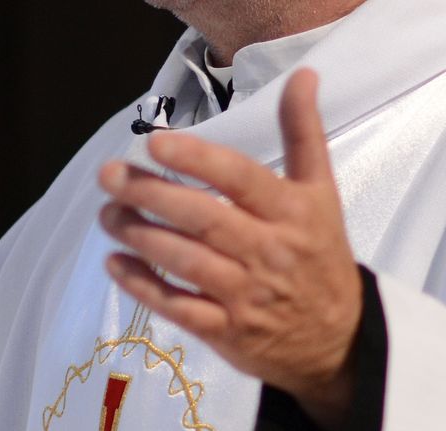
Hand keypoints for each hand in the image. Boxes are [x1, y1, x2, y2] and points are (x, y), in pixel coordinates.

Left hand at [97, 70, 361, 430]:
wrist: (338, 339)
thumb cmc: (320, 257)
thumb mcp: (321, 193)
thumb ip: (304, 134)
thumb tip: (302, 76)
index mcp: (291, 212)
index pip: (240, 179)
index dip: (197, 160)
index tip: (155, 144)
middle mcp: (268, 252)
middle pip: (202, 219)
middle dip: (150, 195)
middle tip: (110, 176)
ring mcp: (245, 295)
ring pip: (185, 262)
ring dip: (140, 237)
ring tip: (107, 215)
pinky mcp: (226, 331)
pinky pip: (177, 307)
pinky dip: (142, 286)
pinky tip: (115, 263)